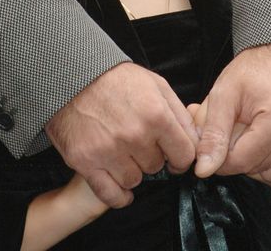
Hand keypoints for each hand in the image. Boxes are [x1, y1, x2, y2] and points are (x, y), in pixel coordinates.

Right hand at [45, 62, 198, 208]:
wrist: (73, 76)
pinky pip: (111, 195)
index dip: (180, 156)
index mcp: (156, 114)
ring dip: (132, 170)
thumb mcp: (156, 84)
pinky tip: (119, 182)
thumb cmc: (117, 79)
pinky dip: (118, 194)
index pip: (184, 155)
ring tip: (124, 152)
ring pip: (135, 180)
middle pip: (157, 168)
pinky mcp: (86, 162)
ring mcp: (109, 151)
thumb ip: (179, 114)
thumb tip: (197, 141)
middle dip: (152, 156)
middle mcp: (134, 135)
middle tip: (139, 141)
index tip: (172, 154)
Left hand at [192, 44, 270, 179]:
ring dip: (260, 160)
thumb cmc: (254, 70)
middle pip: (258, 169)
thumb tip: (203, 170)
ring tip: (257, 130)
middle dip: (242, 154)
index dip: (222, 155)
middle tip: (240, 126)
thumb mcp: (224, 93)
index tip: (218, 138)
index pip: (240, 162)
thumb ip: (211, 133)